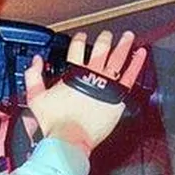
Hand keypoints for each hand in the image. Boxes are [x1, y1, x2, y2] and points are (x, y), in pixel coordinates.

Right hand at [25, 29, 146, 154]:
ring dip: (123, 45)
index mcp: (74, 73)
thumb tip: (35, 62)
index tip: (81, 36)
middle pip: (100, 49)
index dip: (79, 39)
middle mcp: (92, 75)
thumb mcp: (36, 97)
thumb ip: (34, 77)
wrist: (70, 139)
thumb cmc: (56, 122)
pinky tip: (140, 54)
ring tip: (128, 36)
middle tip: (106, 34)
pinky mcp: (118, 97)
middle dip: (104, 39)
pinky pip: (130, 76)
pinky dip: (136, 63)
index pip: (77, 48)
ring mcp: (107, 84)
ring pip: (118, 58)